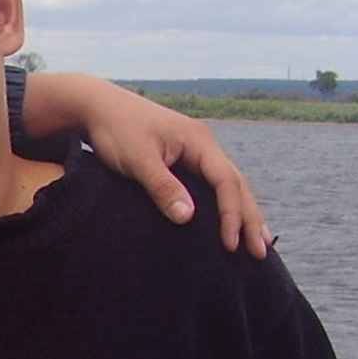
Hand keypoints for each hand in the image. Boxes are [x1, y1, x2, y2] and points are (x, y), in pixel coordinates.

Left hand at [25, 72, 271, 256]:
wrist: (98, 106)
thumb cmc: (116, 129)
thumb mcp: (137, 158)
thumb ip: (162, 186)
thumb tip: (188, 217)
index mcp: (199, 141)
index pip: (226, 181)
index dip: (231, 214)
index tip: (231, 244)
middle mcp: (204, 145)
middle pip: (237, 184)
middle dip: (249, 218)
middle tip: (260, 252)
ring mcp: (195, 151)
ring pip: (228, 184)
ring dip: (243, 212)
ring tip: (259, 241)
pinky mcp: (183, 159)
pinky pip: (212, 185)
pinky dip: (225, 205)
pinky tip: (230, 222)